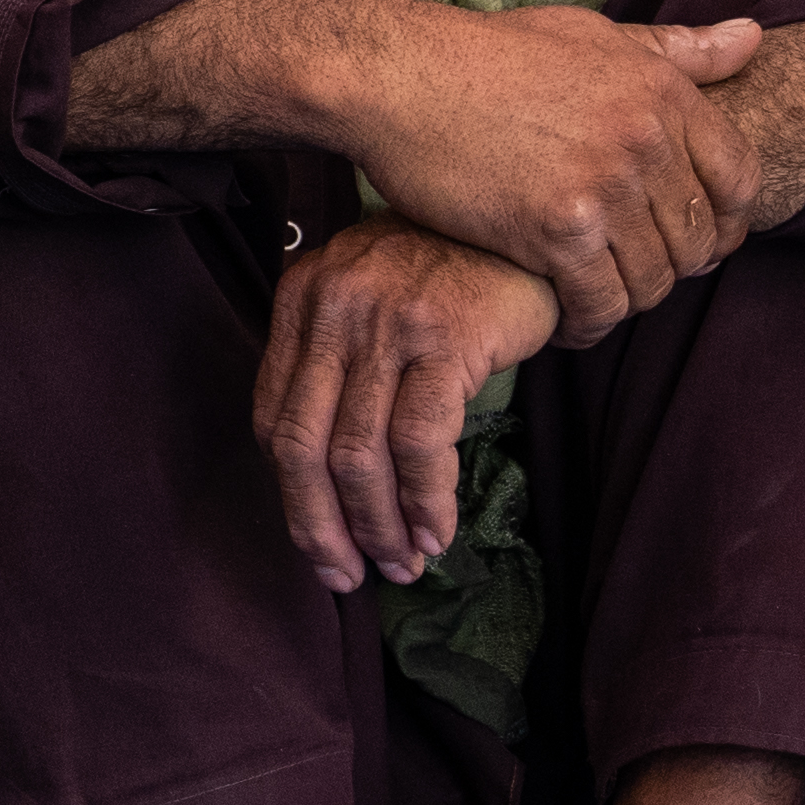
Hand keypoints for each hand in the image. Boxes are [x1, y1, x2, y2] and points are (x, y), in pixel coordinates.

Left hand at [256, 219, 564, 592]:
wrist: (530, 229)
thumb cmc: (453, 274)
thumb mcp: (373, 299)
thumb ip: (340, 363)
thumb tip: (330, 482)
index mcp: (303, 299)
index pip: (273, 417)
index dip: (291, 495)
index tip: (318, 546)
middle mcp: (333, 307)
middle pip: (304, 444)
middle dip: (323, 526)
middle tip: (349, 575)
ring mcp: (387, 322)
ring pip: (360, 453)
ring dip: (379, 525)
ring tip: (402, 564)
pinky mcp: (443, 338)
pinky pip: (420, 443)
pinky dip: (425, 501)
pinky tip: (436, 533)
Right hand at [345, 3, 767, 340]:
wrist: (402, 76)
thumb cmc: (491, 54)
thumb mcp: (593, 35)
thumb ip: (676, 48)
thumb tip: (753, 38)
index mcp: (662, 92)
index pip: (740, 180)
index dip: (727, 223)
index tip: (698, 239)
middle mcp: (644, 139)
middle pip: (697, 237)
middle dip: (673, 266)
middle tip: (633, 272)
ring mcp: (602, 186)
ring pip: (654, 278)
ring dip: (630, 299)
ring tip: (599, 296)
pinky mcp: (554, 230)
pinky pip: (601, 301)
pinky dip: (590, 323)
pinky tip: (569, 319)